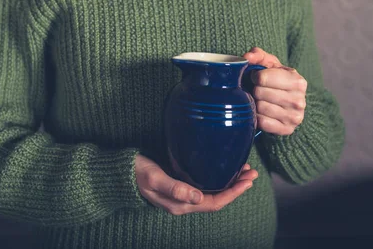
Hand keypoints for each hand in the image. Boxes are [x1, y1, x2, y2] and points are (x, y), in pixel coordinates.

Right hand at [135, 154, 257, 215]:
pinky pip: (205, 184)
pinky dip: (218, 177)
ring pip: (213, 191)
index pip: (215, 202)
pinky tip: (223, 168)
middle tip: (252, 172)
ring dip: (230, 182)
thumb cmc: (137, 173)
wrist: (121, 173)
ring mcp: (183, 194)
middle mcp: (185, 202)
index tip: (248, 181)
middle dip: (237, 187)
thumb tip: (197, 197)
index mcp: (181, 204)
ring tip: (244, 170)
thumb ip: (175, 188)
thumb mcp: (154, 178)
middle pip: (218, 198)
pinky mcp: (180, 184)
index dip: (234, 193)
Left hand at [243, 47, 306, 135]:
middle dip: (255, 90)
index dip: (255, 76)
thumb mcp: (270, 64)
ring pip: (260, 107)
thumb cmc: (277, 80)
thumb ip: (258, 55)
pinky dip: (258, 117)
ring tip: (260, 100)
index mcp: (298, 81)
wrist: (288, 104)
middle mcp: (299, 100)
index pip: (262, 78)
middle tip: (258, 90)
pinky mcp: (287, 130)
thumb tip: (247, 57)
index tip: (256, 77)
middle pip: (260, 93)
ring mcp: (294, 117)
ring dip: (256, 103)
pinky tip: (262, 112)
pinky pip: (262, 122)